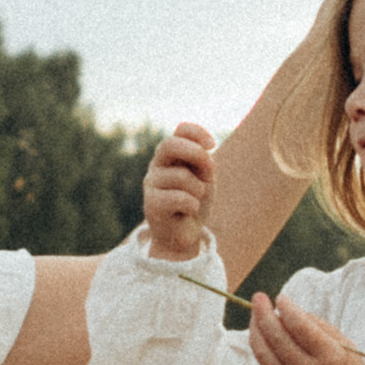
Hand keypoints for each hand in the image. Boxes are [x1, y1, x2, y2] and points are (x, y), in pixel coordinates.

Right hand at [143, 122, 216, 260]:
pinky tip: (188, 212)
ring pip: (181, 176)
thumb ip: (203, 162)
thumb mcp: (204, 178)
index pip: (181, 130)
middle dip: (196, 154)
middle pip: (169, 144)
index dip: (198, 132)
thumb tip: (206, 155)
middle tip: (210, 170)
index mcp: (172, 155)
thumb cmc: (195, 202)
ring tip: (196, 200)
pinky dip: (193, 205)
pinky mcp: (151, 205)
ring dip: (199, 189)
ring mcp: (151, 184)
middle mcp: (157, 165)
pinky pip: (180, 198)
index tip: (212, 145)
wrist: (184, 235)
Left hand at [248, 289, 364, 364]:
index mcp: (330, 357)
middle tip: (258, 297)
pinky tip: (258, 332)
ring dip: (256, 328)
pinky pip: (264, 364)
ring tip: (255, 312)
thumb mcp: (343, 345)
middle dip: (264, 313)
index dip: (287, 309)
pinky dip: (259, 345)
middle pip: (278, 337)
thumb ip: (316, 325)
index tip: (280, 298)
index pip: (301, 327)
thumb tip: (286, 308)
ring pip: (265, 351)